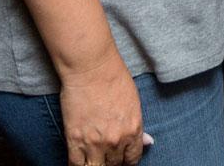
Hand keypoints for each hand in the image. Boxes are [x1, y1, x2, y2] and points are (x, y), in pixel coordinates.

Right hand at [58, 49, 146, 165]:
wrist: (91, 67)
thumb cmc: (114, 78)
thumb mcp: (134, 102)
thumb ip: (139, 126)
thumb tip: (148, 142)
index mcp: (133, 130)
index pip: (133, 159)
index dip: (127, 161)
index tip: (123, 159)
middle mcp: (116, 140)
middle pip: (115, 165)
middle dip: (113, 162)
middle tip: (108, 156)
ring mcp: (95, 143)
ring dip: (97, 165)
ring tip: (95, 159)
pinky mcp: (75, 140)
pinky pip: (76, 165)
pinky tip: (81, 161)